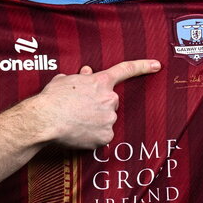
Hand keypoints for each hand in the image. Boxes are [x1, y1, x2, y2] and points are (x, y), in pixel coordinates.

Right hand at [35, 59, 160, 148]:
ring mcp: (109, 119)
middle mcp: (109, 99)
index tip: (156, 65)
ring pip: (105, 121)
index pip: (125, 70)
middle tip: (80, 111)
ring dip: (94, 122)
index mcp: (100, 82)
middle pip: (110, 103)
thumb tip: (86, 73)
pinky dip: (92, 137)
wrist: (45, 119)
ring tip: (75, 123)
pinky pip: (101, 137)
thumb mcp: (64, 80)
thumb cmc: (51, 99)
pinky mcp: (105, 136)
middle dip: (99, 106)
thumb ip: (79, 77)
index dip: (142, 66)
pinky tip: (79, 134)